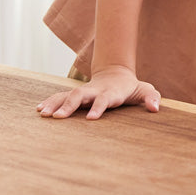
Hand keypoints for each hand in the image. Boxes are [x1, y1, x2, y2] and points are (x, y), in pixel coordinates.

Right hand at [36, 65, 159, 118]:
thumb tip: (156, 108)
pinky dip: (50, 102)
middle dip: (69, 106)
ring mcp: (84, 92)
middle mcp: (94, 91)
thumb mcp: (145, 91)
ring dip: (55, 104)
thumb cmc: (132, 87)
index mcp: (111, 92)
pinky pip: (60, 97)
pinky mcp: (76, 95)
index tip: (91, 119)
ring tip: (43, 114)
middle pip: (80, 96)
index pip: (104, 99)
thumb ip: (152, 98)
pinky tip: (39, 110)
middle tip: (58, 118)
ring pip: (67, 95)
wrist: (116, 74)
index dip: (98, 107)